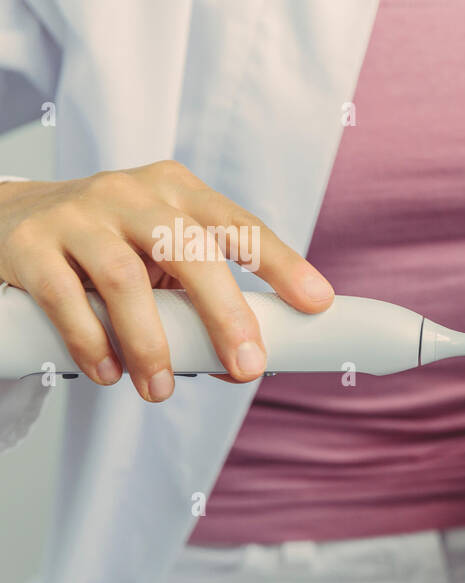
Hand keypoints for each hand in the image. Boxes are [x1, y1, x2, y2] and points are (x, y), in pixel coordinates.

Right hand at [0, 161, 333, 400]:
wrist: (5, 219)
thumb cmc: (107, 248)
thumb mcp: (159, 259)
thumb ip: (197, 304)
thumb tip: (241, 367)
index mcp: (178, 193)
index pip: (239, 226)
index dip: (281, 263)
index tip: (317, 302)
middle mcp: (131, 195)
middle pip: (189, 251)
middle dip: (224, 314)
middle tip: (247, 368)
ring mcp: (78, 215)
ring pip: (125, 278)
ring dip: (151, 344)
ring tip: (160, 389)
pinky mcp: (29, 244)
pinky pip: (65, 296)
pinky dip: (90, 341)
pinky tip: (107, 373)